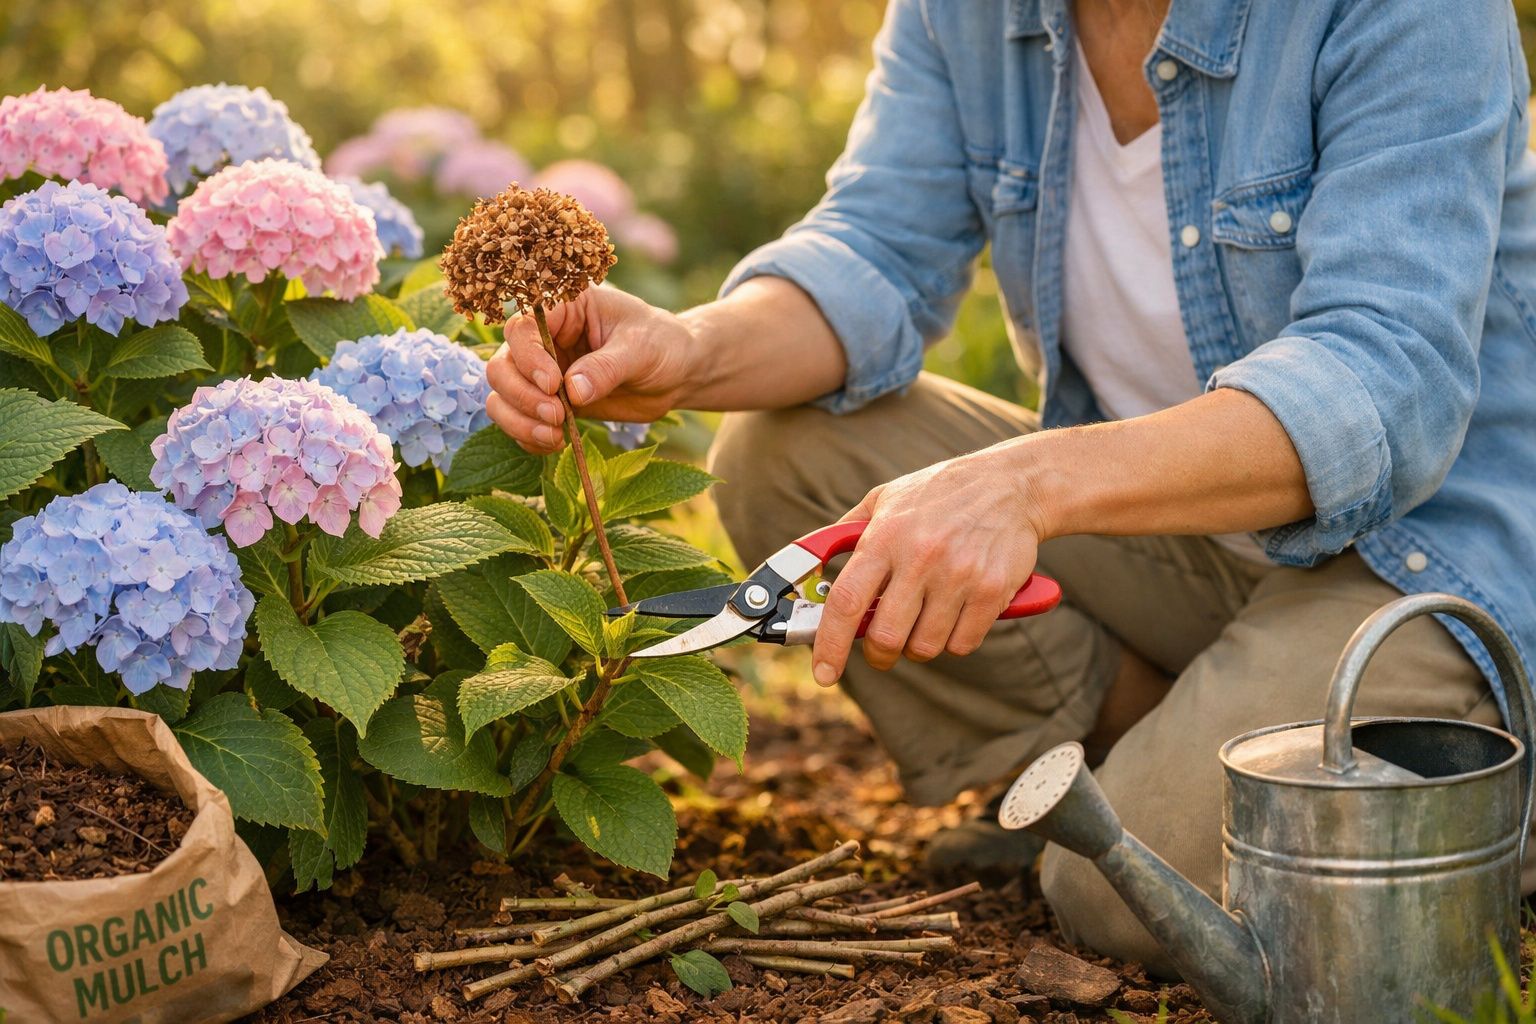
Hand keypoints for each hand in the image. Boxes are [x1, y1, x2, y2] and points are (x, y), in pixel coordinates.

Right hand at [485, 286, 699, 453]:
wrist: (675, 373)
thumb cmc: (661, 344)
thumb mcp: (641, 348)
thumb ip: (606, 367)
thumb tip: (572, 391)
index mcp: (563, 309)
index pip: (522, 329)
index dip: (528, 359)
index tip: (554, 385)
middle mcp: (544, 340)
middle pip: (502, 367)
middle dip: (521, 396)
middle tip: (556, 416)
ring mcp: (541, 374)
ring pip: (502, 397)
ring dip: (519, 422)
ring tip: (554, 436)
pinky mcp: (549, 403)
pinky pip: (520, 422)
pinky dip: (528, 437)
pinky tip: (554, 444)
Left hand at [812, 440, 1048, 685]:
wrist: (1011, 484)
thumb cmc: (939, 494)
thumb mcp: (885, 499)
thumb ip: (848, 533)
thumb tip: (810, 563)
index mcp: (885, 538)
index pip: (846, 602)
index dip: (830, 645)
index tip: (824, 673)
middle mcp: (920, 557)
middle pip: (886, 637)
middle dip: (879, 653)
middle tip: (883, 647)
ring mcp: (958, 576)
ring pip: (925, 647)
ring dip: (919, 645)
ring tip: (925, 619)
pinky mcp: (992, 591)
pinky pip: (962, 643)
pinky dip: (955, 640)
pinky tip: (957, 613)